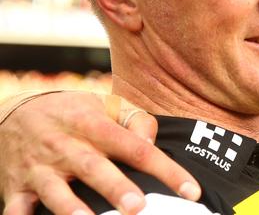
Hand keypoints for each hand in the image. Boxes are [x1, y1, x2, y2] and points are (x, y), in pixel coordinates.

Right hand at [0, 91, 200, 214]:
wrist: (13, 112)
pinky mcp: (15, 187)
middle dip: (116, 188)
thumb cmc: (74, 112)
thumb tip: (152, 143)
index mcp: (94, 124)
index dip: (166, 169)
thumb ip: (136, 120)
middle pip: (94, 168)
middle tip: (139, 207)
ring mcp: (39, 168)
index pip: (137, 147)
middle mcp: (67, 146)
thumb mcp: (106, 104)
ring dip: (71, 209)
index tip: (191, 190)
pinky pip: (16, 208)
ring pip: (55, 191)